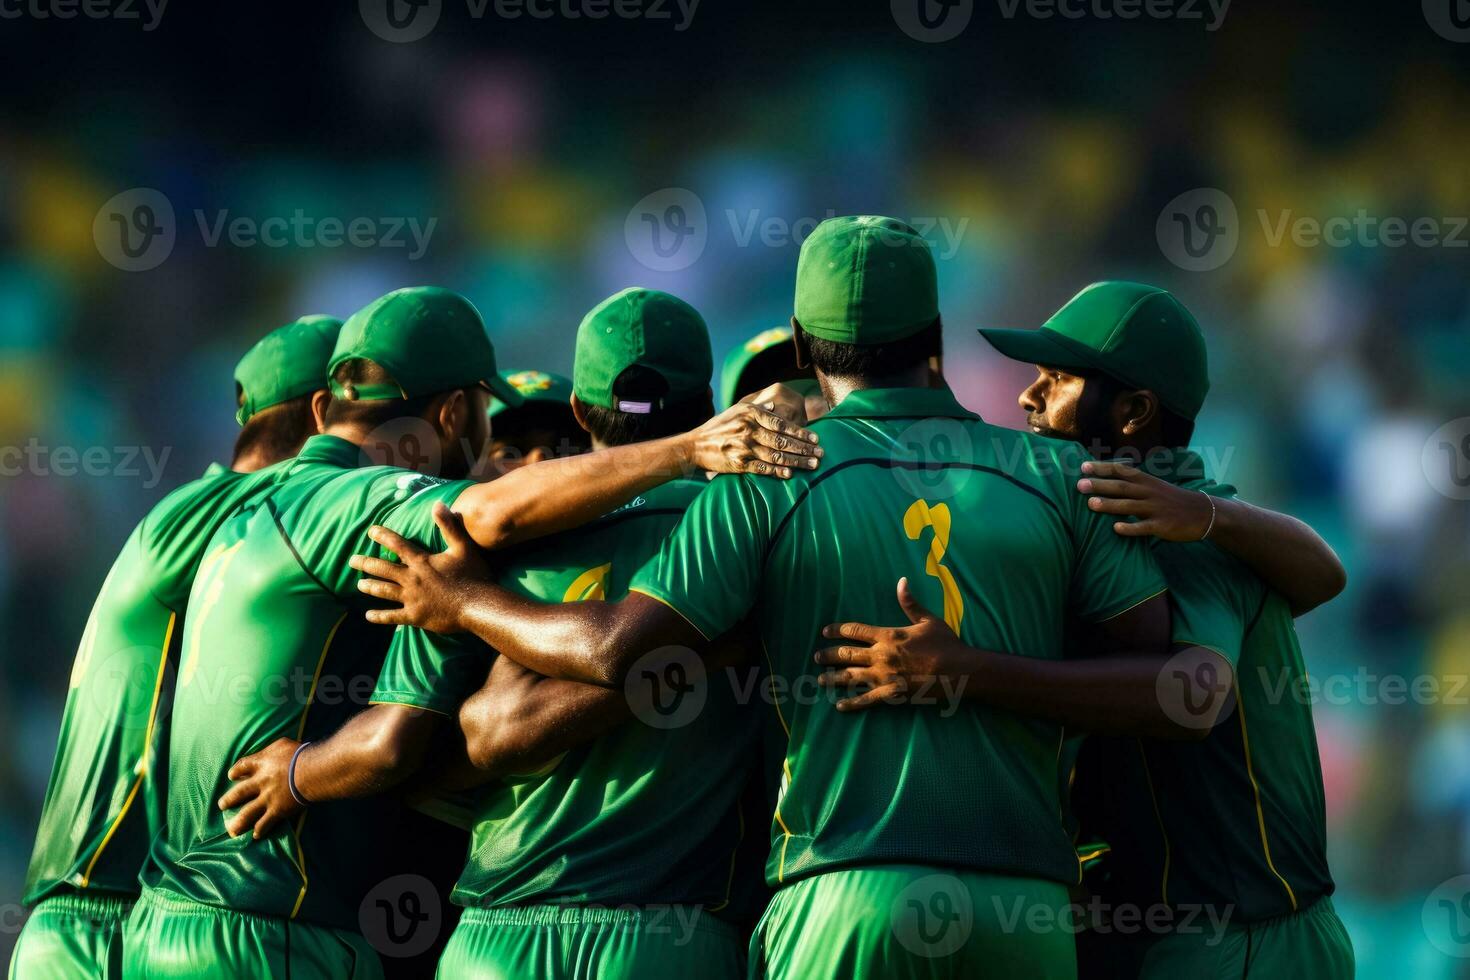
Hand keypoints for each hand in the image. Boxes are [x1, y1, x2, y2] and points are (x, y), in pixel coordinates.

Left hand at [218, 737, 301, 838]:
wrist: (312, 771)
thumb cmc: (300, 754)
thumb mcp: (282, 744)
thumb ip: (272, 750)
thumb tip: (270, 753)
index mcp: (260, 763)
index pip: (242, 766)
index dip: (235, 771)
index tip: (231, 776)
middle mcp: (259, 782)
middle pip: (239, 792)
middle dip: (229, 800)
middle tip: (222, 805)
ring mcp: (267, 798)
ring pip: (247, 813)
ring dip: (238, 822)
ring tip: (231, 829)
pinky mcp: (277, 811)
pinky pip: (265, 823)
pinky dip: (260, 829)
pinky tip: (256, 835)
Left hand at [349, 502, 488, 631]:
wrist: (478, 606)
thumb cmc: (474, 575)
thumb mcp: (463, 547)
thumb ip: (449, 526)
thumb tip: (438, 504)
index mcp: (422, 562)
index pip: (398, 545)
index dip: (383, 536)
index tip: (371, 531)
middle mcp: (412, 579)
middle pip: (383, 569)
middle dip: (366, 563)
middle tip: (352, 560)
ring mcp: (412, 599)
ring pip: (384, 591)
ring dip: (370, 586)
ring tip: (359, 584)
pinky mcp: (415, 616)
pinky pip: (392, 616)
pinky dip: (379, 616)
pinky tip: (368, 616)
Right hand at [689, 388, 821, 479]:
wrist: (696, 445)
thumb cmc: (720, 427)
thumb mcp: (737, 411)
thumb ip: (758, 409)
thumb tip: (776, 406)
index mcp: (751, 415)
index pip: (782, 424)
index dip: (800, 432)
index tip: (816, 438)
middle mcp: (749, 430)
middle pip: (783, 441)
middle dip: (804, 448)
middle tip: (821, 453)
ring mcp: (744, 448)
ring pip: (776, 456)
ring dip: (797, 461)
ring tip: (813, 465)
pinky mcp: (739, 464)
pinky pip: (763, 468)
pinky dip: (778, 471)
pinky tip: (790, 474)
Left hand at [814, 578, 971, 711]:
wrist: (960, 670)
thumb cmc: (946, 643)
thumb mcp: (928, 619)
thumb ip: (910, 602)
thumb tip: (902, 581)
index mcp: (888, 635)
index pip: (855, 630)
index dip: (837, 630)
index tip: (825, 632)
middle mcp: (881, 655)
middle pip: (846, 654)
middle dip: (828, 655)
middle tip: (817, 657)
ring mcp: (885, 676)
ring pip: (850, 677)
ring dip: (833, 678)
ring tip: (820, 679)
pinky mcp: (892, 694)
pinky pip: (866, 700)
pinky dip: (852, 703)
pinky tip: (840, 706)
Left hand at [1077, 460, 1212, 540]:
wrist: (1203, 513)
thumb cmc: (1171, 500)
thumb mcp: (1154, 486)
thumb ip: (1133, 483)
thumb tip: (1106, 479)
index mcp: (1146, 481)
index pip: (1121, 471)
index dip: (1102, 468)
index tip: (1083, 466)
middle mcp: (1149, 492)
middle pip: (1122, 487)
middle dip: (1100, 485)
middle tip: (1080, 485)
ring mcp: (1156, 509)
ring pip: (1129, 506)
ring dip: (1109, 505)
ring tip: (1090, 504)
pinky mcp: (1162, 525)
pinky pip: (1144, 527)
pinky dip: (1130, 527)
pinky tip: (1115, 528)